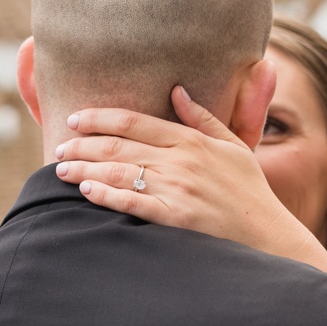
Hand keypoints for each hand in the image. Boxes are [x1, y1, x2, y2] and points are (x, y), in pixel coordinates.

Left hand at [53, 87, 326, 275]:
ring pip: (120, 172)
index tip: (75, 118)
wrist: (267, 235)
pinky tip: (86, 191)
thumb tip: (177, 90)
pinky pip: (133, 203)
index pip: (136, 122)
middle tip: (59, 146)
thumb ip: (203, 118)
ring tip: (60, 170)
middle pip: (120, 145)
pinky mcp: (175, 218)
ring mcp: (178, 189)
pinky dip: (107, 195)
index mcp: (192, 141)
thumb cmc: (249, 191)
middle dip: (83, 145)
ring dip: (85, 169)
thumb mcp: (232, 147)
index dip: (101, 118)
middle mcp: (182, 161)